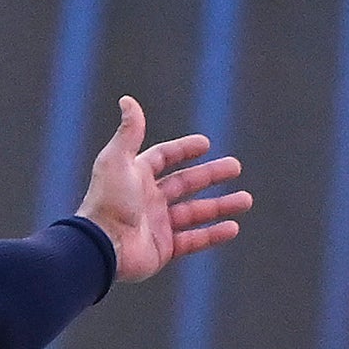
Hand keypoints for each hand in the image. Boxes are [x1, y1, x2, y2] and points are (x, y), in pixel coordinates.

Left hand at [76, 96, 251, 282]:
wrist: (102, 247)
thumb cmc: (108, 201)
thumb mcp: (117, 160)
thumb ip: (129, 132)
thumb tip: (127, 99)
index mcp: (136, 176)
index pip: (164, 157)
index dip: (183, 149)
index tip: (206, 144)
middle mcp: (148, 199)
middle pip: (185, 183)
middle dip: (211, 175)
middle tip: (236, 167)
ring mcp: (156, 225)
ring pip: (195, 212)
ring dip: (221, 205)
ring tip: (246, 200)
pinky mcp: (163, 249)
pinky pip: (193, 240)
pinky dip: (213, 234)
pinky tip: (233, 227)